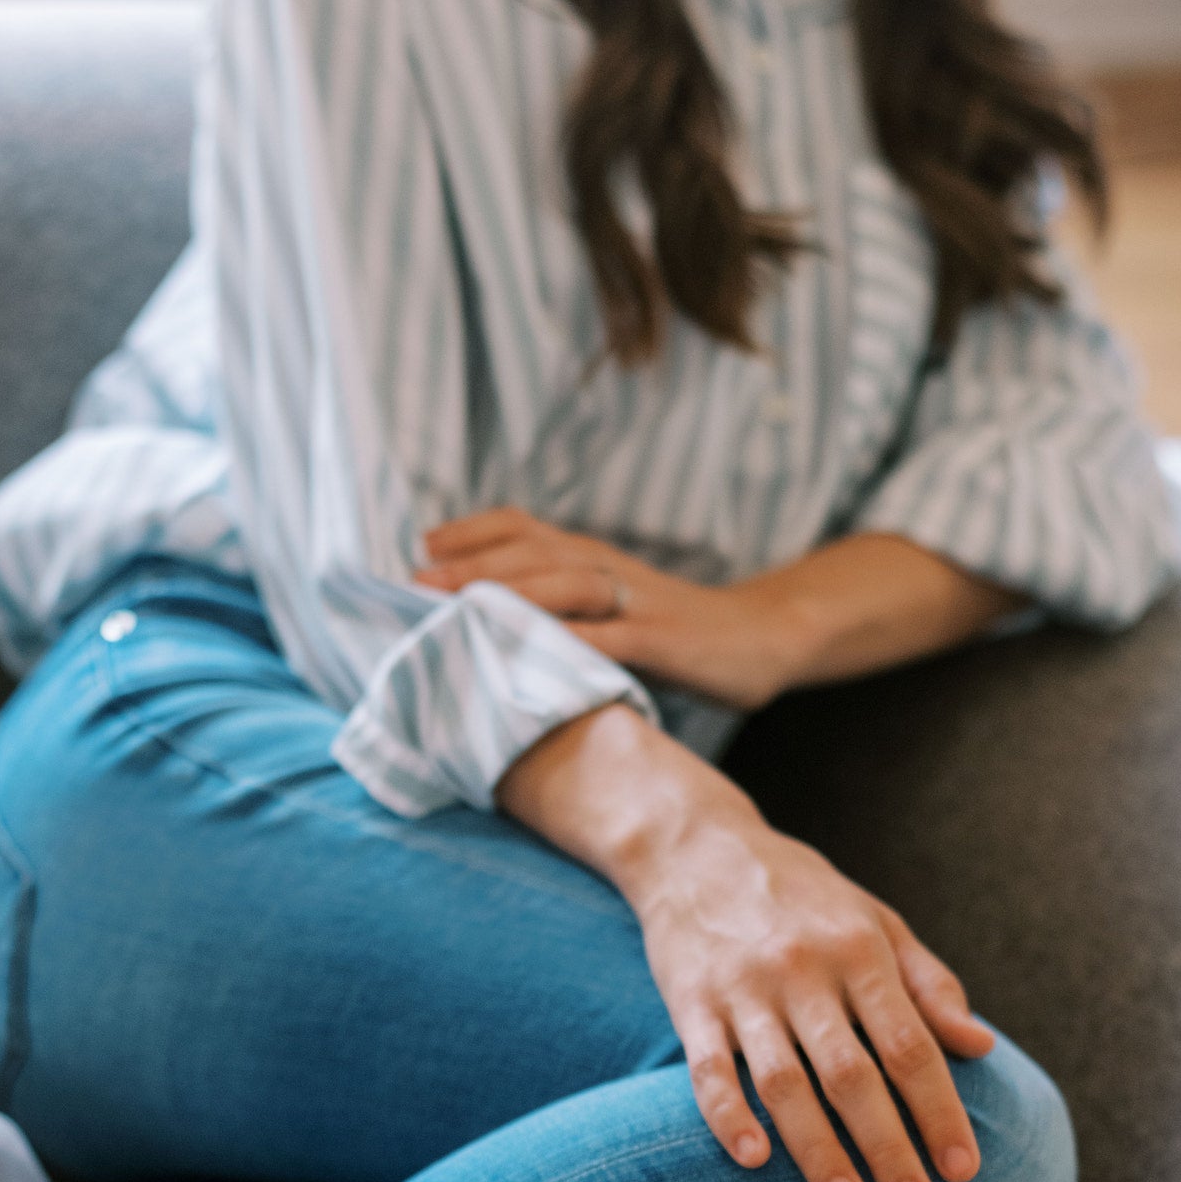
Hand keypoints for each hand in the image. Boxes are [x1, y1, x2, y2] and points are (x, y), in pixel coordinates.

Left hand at [420, 508, 795, 709]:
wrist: (765, 637)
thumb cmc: (676, 629)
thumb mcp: (613, 607)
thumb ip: (561, 606)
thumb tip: (486, 621)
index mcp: (592, 558)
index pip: (523, 527)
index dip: (470, 533)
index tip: (418, 546)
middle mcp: (608, 570)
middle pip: (533, 553)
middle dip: (470, 564)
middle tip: (414, 580)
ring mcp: (637, 604)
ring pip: (565, 586)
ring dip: (508, 594)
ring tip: (457, 608)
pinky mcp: (662, 642)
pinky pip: (611, 640)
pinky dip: (569, 644)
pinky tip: (531, 654)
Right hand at [497, 705, 995, 1181]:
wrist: (695, 847)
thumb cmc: (801, 895)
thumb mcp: (875, 920)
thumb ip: (929, 983)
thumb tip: (980, 1045)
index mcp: (860, 951)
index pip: (910, 1044)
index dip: (939, 1110)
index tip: (964, 1168)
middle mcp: (803, 971)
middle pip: (853, 1074)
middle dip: (888, 1146)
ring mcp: (743, 990)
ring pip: (784, 1082)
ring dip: (816, 1149)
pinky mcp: (690, 1003)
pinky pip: (708, 1069)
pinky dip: (727, 1116)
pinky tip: (751, 1159)